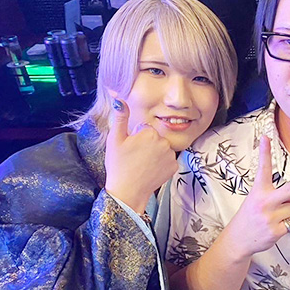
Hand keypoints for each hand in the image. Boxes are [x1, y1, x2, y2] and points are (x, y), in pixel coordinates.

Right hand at [104, 96, 177, 213]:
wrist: (128, 191)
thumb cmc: (119, 165)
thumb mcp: (115, 139)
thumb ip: (120, 117)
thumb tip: (118, 98)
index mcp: (150, 133)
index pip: (145, 128)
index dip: (136, 137)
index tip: (130, 147)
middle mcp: (164, 142)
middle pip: (155, 137)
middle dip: (147, 144)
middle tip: (135, 156)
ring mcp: (171, 155)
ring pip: (162, 148)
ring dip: (155, 153)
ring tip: (142, 163)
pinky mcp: (174, 167)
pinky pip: (168, 159)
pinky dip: (161, 163)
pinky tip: (151, 169)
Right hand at [225, 135, 289, 258]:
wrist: (237, 240)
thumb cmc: (251, 217)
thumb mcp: (262, 203)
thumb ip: (282, 199)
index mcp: (258, 191)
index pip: (263, 169)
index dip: (265, 153)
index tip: (265, 138)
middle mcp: (264, 202)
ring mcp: (270, 217)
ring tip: (274, 217)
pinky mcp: (275, 231)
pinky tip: (277, 227)